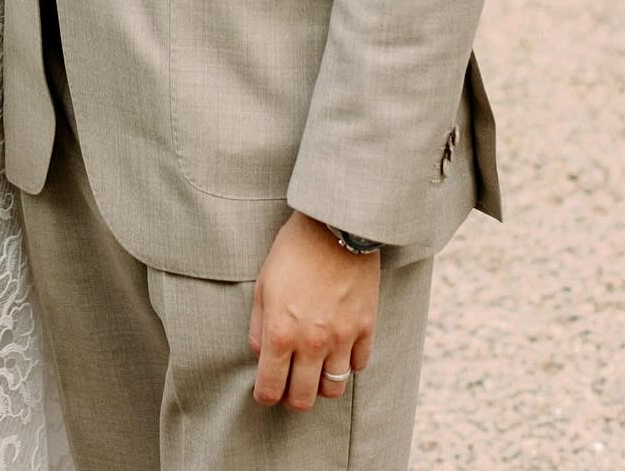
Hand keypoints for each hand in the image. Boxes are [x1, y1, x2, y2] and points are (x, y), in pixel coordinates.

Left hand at [249, 213, 378, 411]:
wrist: (335, 225)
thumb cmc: (293, 251)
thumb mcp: (263, 284)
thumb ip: (258, 326)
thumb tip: (261, 355)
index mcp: (281, 331)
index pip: (270, 388)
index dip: (265, 396)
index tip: (265, 393)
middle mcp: (312, 342)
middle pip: (303, 399)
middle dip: (292, 398)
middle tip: (288, 386)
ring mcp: (342, 338)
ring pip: (334, 389)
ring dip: (321, 384)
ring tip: (314, 370)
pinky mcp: (366, 328)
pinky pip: (358, 366)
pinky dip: (347, 364)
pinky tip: (338, 349)